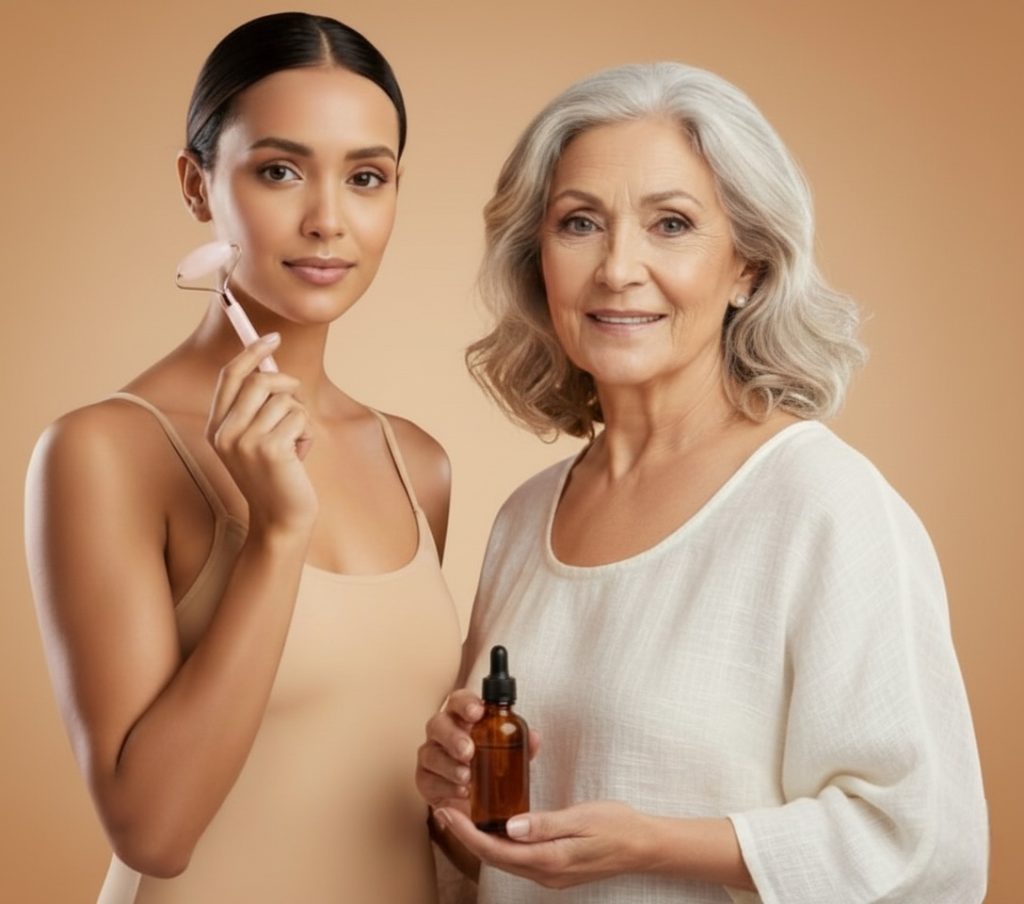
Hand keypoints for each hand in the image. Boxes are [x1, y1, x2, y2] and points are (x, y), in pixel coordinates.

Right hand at [206, 333, 316, 532]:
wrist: (280, 520)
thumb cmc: (276, 476)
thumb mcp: (257, 439)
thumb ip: (258, 407)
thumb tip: (270, 365)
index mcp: (216, 427)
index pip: (230, 375)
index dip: (252, 351)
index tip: (273, 337)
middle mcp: (224, 432)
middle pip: (259, 380)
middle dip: (287, 385)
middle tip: (297, 403)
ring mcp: (245, 441)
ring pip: (285, 400)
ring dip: (300, 417)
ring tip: (295, 442)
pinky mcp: (270, 449)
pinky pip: (299, 417)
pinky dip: (307, 433)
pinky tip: (300, 455)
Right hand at [416, 688, 541, 814]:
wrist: (475, 801)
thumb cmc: (490, 766)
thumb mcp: (510, 754)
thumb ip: (521, 744)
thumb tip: (534, 737)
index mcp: (462, 719)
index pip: (458, 701)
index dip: (465, 703)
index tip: (477, 712)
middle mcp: (443, 733)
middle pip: (437, 723)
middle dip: (453, 736)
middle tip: (469, 751)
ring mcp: (431, 756)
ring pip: (429, 753)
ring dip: (449, 765)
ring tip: (468, 777)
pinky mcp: (426, 780)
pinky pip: (427, 780)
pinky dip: (445, 786)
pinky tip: (461, 792)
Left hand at [432, 801, 649, 888]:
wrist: (643, 847)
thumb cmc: (617, 826)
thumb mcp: (583, 818)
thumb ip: (546, 824)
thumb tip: (510, 827)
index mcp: (550, 860)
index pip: (496, 850)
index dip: (466, 833)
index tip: (447, 812)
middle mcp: (545, 873)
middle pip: (494, 857)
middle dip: (465, 835)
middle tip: (444, 809)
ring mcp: (549, 874)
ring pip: (504, 859)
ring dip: (479, 839)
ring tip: (460, 815)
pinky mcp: (553, 868)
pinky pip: (517, 858)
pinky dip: (499, 842)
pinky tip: (492, 826)